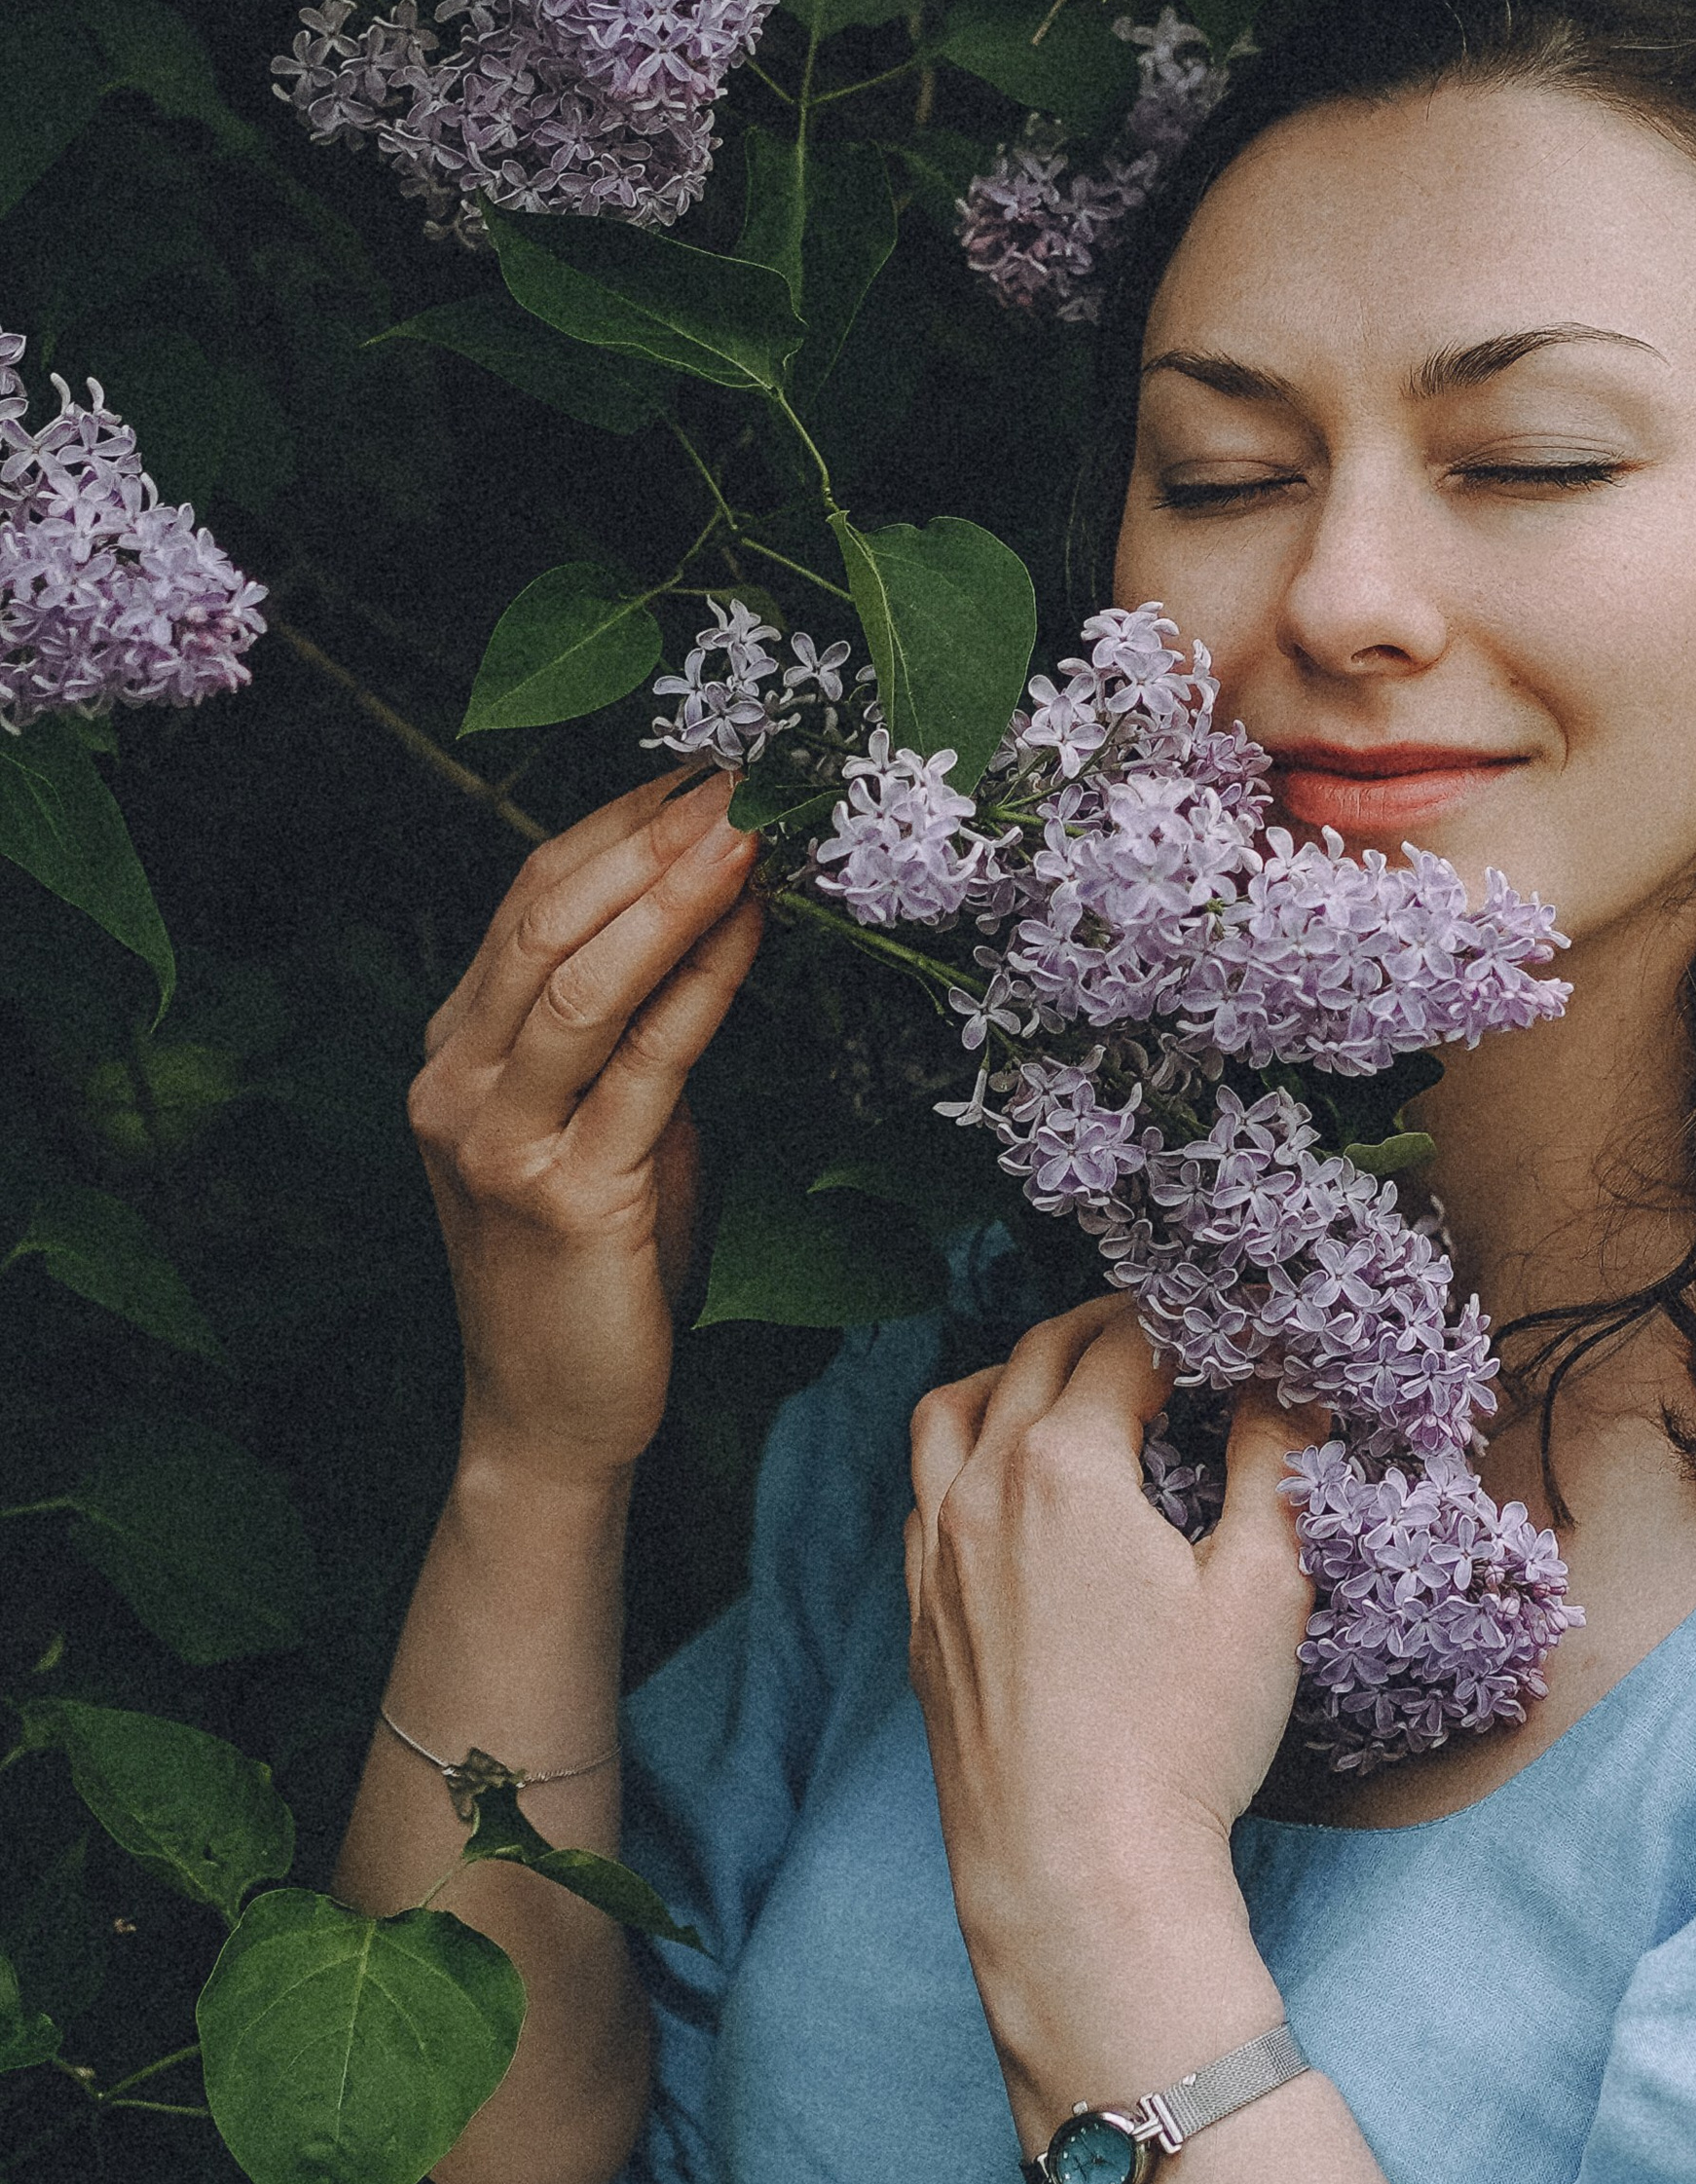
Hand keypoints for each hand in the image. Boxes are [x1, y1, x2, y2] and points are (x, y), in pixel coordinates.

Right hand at [409, 773, 763, 1481]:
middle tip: (743, 775)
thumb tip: (719, 919)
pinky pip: (643, 1069)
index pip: (529, 898)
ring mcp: (500, 1143)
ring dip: (673, 895)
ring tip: (751, 830)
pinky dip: (702, 988)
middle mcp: (456, 1085)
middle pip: (546, 922)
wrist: (553, 1415)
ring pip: (582, 983)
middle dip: (649, 838)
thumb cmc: (595, 1264)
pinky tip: (752, 935)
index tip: (703, 768)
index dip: (617, 825)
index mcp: (455, 1053)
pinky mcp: (568, 1199)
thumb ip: (632, 1033)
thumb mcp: (603, 1124)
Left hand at [906, 1302, 1313, 2029]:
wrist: (1078, 1875)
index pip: (1125, 1347)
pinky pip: (926, 1496)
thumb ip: (1274, 1469)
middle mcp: (979, 1492)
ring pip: (952, 1413)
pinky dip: (968, 1457)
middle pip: (1035, 1359)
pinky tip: (1015, 1493)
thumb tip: (1290, 1393)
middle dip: (1104, 1328)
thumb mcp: (1261, 1590)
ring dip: (1014, 1376)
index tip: (1234, 1327)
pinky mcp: (924, 1622)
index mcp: (1062, 1467)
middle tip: (1167, 1334)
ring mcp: (938, 1558)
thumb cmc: (1178, 1739)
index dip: (1188, 1325)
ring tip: (1070, 1386)